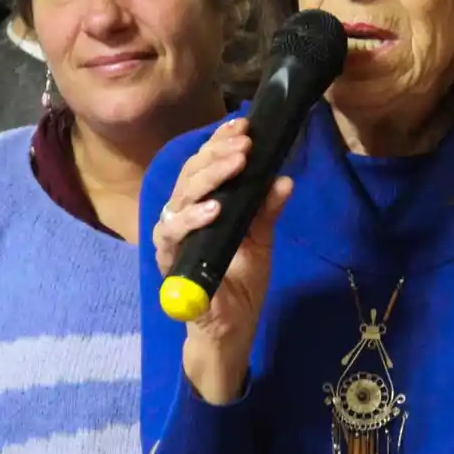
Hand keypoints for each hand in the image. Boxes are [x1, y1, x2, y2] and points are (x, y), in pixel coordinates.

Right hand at [152, 118, 293, 402]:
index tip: (244, 125)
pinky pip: (173, 234)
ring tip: (236, 165)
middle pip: (191, 174)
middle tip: (245, 143)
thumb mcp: (261, 240)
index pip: (206, 165)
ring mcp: (173, 237)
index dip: (220, 142)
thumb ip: (267, 211)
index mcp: (203, 205)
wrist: (232, 328)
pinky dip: (193, 220)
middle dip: (218, 154)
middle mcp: (183, 215)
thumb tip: (284, 179)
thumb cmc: (241, 281)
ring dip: (209, 178)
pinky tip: (215, 209)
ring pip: (180, 197)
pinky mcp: (169, 261)